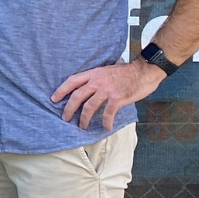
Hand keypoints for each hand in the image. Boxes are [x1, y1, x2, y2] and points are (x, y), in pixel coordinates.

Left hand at [51, 59, 165, 130]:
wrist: (144, 71)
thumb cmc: (127, 72)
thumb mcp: (106, 70)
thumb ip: (97, 78)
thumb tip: (88, 87)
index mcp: (94, 73)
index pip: (72, 81)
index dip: (61, 90)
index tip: (54, 99)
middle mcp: (97, 81)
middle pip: (77, 96)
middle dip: (68, 109)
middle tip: (65, 118)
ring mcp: (107, 90)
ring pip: (89, 107)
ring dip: (84, 119)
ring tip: (82, 126)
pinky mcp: (117, 98)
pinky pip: (107, 113)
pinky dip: (105, 122)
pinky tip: (106, 127)